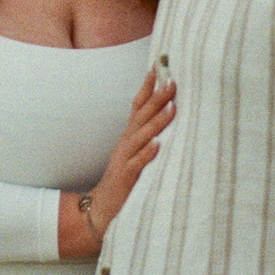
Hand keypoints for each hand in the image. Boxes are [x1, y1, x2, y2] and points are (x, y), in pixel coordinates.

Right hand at [88, 67, 174, 237]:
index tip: (157, 68)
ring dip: (157, 121)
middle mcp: (126, 143)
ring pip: (142, 137)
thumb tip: (166, 113)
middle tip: (172, 81)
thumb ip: (146, 134)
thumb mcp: (134, 152)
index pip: (137, 106)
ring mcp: (124, 159)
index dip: (147, 87)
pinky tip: (157, 145)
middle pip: (141, 116)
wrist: (102, 207)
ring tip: (172, 107)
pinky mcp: (125, 178)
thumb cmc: (123, 178)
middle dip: (157, 98)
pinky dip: (147, 154)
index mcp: (129, 136)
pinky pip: (137, 164)